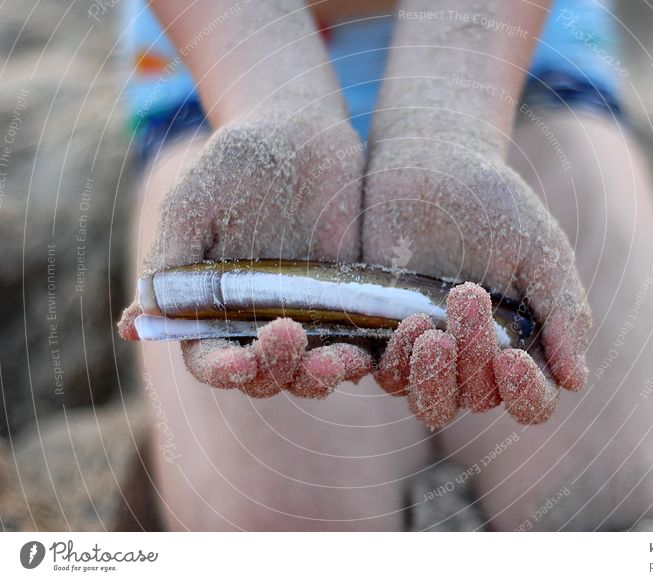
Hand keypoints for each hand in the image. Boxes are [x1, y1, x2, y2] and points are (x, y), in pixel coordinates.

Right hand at [119, 111, 372, 397]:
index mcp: (212, 309)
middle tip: (290, 338)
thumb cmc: (235, 163)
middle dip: (277, 370)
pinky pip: (357, 341)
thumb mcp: (192, 206)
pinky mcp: (348, 303)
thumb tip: (135, 324)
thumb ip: (171, 264)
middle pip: (264, 376)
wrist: (299, 132)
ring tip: (339, 361)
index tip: (239, 364)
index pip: (210, 359)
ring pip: (312, 370)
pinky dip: (364, 353)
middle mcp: (257, 322)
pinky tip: (373, 348)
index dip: (222, 370)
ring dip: (324, 375)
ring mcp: (306, 316)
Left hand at [364, 139, 590, 425]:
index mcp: (523, 345)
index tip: (511, 358)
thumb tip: (578, 382)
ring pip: (433, 405)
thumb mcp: (541, 252)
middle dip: (474, 359)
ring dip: (433, 377)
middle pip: (479, 401)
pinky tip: (408, 322)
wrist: (430, 165)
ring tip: (429, 327)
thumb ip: (562, 313)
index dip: (525, 395)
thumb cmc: (495, 204)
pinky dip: (397, 361)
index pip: (533, 402)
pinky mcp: (386, 339)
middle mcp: (477, 360)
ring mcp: (430, 354)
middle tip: (467, 293)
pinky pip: (389, 377)